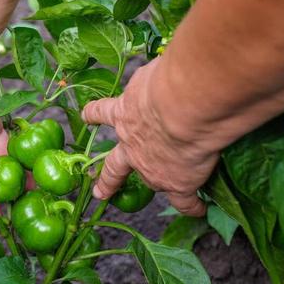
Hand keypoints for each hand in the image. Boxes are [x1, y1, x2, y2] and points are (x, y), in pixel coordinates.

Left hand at [81, 59, 219, 215]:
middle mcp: (133, 145)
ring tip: (164, 190)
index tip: (86, 117)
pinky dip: (191, 206)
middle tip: (99, 191)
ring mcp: (152, 167)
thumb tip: (164, 73)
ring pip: (151, 181)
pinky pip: (183, 200)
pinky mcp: (176, 181)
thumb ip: (152, 79)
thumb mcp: (151, 73)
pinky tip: (197, 211)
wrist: (184, 104)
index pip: (104, 113)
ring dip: (158, 183)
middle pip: (115, 165)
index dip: (95, 115)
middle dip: (107, 179)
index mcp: (124, 113)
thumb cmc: (169, 79)